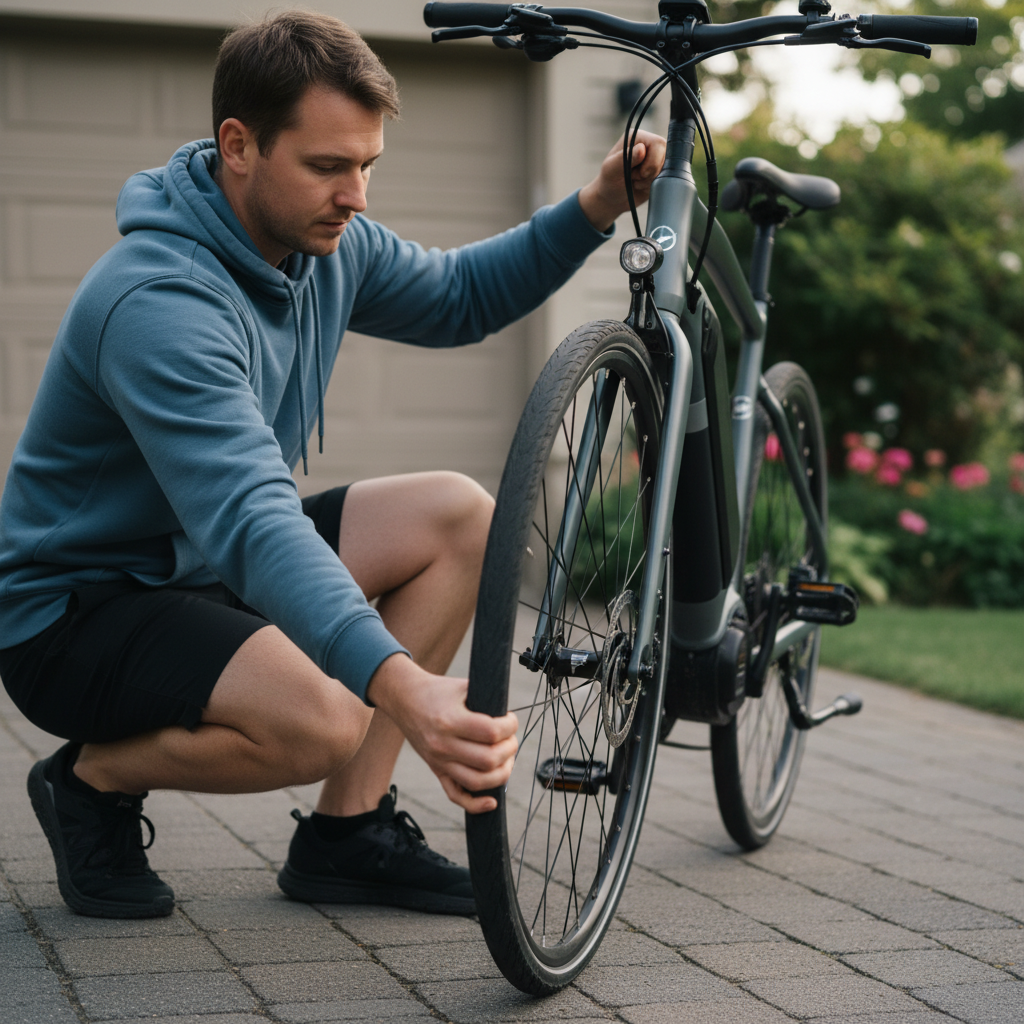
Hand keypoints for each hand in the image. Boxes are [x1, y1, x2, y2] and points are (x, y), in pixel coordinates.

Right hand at [366, 654, 518, 813]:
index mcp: (450, 720)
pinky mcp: (437, 770)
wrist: (404, 699)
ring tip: (506, 760)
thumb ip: (486, 701)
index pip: (491, 732)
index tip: (511, 720)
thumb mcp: (462, 687)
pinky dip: (476, 805)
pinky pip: (455, 796)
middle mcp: (443, 744)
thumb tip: (511, 722)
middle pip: (488, 759)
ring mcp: (439, 761)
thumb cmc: (438, 691)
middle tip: (510, 739)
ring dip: (501, 774)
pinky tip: (492, 801)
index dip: (510, 726)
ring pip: (477, 782)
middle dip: (509, 749)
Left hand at [578, 130, 666, 232]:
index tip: (633, 172)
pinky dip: (654, 186)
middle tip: (634, 177)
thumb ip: (625, 158)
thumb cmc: (609, 182)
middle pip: (666, 157)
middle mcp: (649, 143)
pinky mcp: (660, 170)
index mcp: (637, 137)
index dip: (649, 163)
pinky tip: (642, 185)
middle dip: (649, 173)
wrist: (613, 199)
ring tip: (636, 181)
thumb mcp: (611, 170)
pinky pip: (667, 179)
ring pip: (666, 170)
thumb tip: (642, 149)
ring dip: (650, 181)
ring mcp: (656, 157)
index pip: (658, 144)